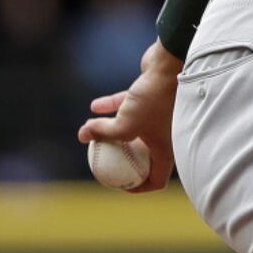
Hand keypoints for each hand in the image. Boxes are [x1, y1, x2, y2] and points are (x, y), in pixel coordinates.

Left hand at [77, 39, 183, 192]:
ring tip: (91, 130)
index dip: (137, 186)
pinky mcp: (150, 97)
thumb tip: (82, 135)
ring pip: (132, 128)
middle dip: (121, 158)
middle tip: (102, 160)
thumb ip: (102, 133)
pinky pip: (129, 107)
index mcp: (166, 149)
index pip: (156, 179)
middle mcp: (165, 134)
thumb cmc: (154, 100)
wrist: (170, 65)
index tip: (118, 183)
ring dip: (112, 130)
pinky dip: (113, 107)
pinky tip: (94, 106)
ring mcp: (158, 115)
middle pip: (142, 155)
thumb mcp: (125, 125)